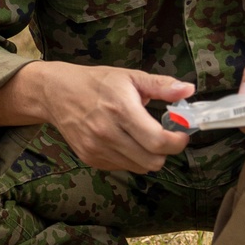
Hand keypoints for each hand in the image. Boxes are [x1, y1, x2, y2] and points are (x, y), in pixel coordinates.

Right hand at [0, 61, 193, 172]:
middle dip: (165, 151)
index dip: (177, 141)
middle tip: (165, 136)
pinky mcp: (90, 158)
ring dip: (149, 155)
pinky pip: (123, 167)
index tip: (181, 134)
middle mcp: (108, 133)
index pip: (157, 141)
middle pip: (152, 161)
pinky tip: (125, 140)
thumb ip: (161, 85)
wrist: (56, 93)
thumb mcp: (130, 77)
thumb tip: (188, 90)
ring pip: (140, 167)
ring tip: (143, 136)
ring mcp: (97, 148)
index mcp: (121, 109)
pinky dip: (131, 158)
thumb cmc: (96, 82)